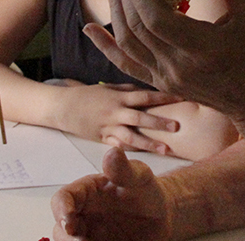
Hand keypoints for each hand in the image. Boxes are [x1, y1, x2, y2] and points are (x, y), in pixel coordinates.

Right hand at [52, 147, 171, 240]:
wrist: (161, 216)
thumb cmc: (145, 191)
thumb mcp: (139, 178)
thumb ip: (124, 169)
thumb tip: (113, 153)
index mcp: (85, 192)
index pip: (63, 198)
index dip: (62, 210)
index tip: (69, 222)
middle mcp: (82, 214)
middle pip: (61, 228)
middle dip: (68, 238)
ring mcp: (88, 234)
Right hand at [54, 81, 183, 153]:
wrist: (63, 107)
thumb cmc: (88, 95)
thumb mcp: (108, 88)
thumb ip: (128, 90)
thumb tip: (147, 91)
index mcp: (119, 97)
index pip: (145, 96)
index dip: (163, 97)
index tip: (181, 98)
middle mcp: (115, 112)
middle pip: (140, 117)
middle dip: (159, 122)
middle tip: (177, 126)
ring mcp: (108, 127)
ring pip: (131, 137)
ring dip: (149, 143)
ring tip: (165, 149)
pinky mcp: (102, 139)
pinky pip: (119, 146)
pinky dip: (131, 151)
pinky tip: (144, 157)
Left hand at [83, 0, 244, 124]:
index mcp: (201, 49)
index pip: (154, 18)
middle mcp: (178, 68)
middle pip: (135, 28)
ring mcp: (166, 78)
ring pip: (126, 44)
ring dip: (115, 11)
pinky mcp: (162, 82)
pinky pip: (126, 65)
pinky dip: (105, 47)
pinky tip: (89, 29)